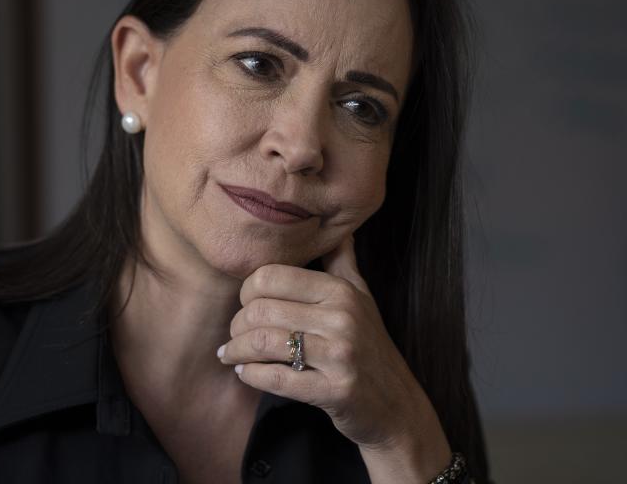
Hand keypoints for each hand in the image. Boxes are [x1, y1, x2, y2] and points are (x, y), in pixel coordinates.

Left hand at [219, 233, 450, 476]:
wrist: (396, 404)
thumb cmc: (370, 346)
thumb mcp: (362, 297)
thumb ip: (342, 261)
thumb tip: (338, 224)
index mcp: (341, 291)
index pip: (271, 277)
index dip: (246, 291)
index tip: (243, 306)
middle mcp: (342, 318)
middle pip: (261, 310)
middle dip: (236, 325)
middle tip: (232, 336)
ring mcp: (340, 355)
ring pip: (263, 343)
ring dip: (236, 350)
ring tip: (230, 355)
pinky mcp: (335, 391)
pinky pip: (277, 379)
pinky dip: (251, 376)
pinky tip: (245, 374)